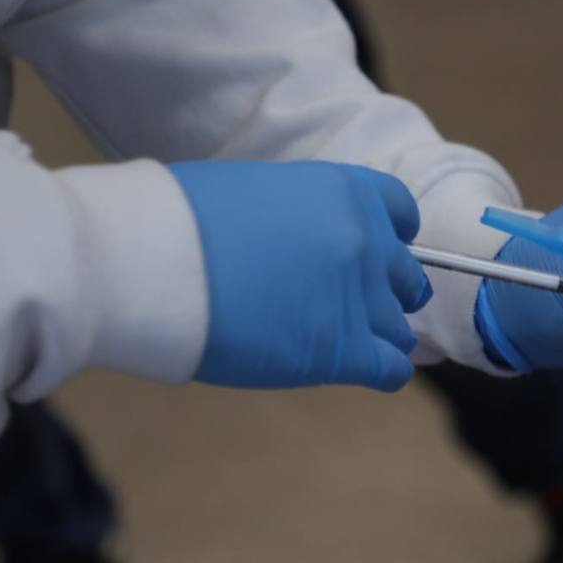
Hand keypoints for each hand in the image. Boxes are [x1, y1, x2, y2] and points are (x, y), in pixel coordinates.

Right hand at [168, 160, 430, 390]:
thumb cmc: (181, 220)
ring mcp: (361, 298)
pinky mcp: (345, 351)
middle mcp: (366, 241)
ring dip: (378, 338)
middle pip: (404, 277)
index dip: (392, 239)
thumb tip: (296, 238)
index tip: (377, 254)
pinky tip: (360, 372)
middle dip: (385, 294)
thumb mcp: (256, 190)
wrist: (158, 262)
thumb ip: (299, 214)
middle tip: (354, 308)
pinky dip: (383, 372)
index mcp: (346, 191)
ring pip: (399, 329)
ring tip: (345, 346)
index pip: (401, 214)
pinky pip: (392, 369)